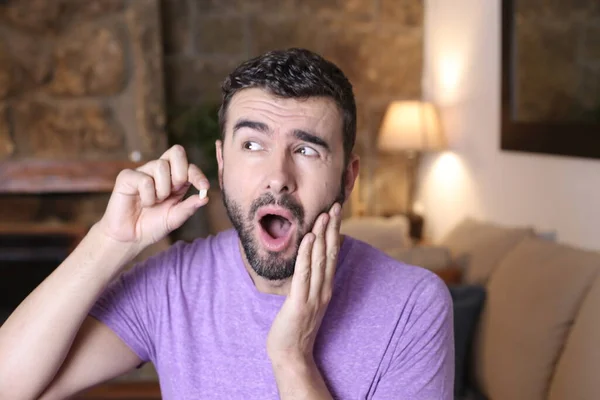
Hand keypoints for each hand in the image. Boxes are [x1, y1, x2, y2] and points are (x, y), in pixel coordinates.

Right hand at [96, 145, 209, 252]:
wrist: (130, 238)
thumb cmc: (152, 226)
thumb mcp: (175, 218)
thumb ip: (189, 207)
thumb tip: (206, 198)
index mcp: (174, 179)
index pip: (189, 166)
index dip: (198, 174)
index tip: (204, 187)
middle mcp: (160, 172)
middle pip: (176, 151)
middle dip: (180, 173)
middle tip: (174, 191)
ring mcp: (143, 172)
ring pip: (160, 165)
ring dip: (162, 189)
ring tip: (154, 202)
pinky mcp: (127, 177)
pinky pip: (144, 179)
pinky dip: (148, 196)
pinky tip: (143, 203)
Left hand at [267, 202, 341, 364]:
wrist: (291, 355)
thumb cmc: (296, 326)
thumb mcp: (307, 299)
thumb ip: (310, 281)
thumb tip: (309, 260)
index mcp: (325, 287)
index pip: (333, 254)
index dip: (335, 232)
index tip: (336, 212)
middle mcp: (323, 289)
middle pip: (331, 253)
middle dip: (332, 228)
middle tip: (336, 205)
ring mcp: (313, 296)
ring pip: (320, 260)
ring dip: (322, 236)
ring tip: (324, 215)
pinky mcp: (299, 303)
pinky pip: (304, 275)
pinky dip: (307, 255)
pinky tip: (308, 239)